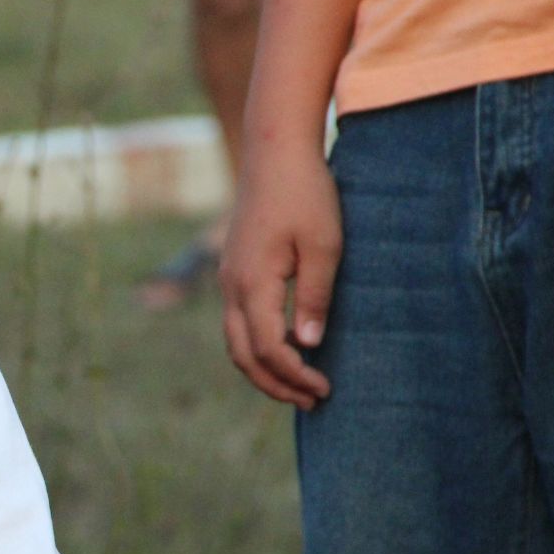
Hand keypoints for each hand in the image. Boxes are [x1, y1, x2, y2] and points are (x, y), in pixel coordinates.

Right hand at [219, 141, 340, 409]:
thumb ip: (313, 296)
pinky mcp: (234, 270)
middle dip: (274, 384)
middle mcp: (232, 285)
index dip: (295, 374)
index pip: (268, 347)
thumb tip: (308, 344)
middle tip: (311, 401)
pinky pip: (237, 322)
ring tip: (296, 385)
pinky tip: (285, 348)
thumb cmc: (306, 194)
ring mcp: (228, 278)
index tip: (325, 388)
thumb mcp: (323, 245)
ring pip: (235, 341)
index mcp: (252, 282)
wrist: (275, 152)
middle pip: (243, 354)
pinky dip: (256, 346)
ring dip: (263, 369)